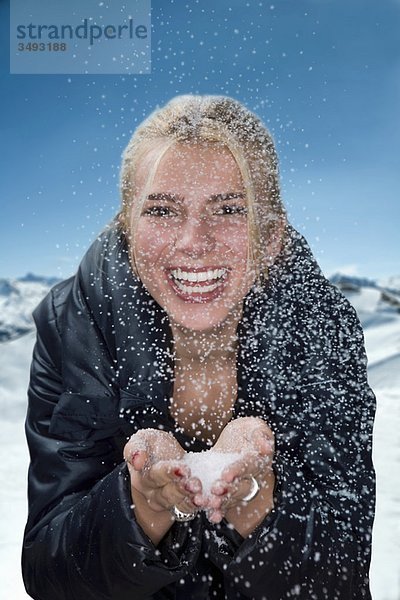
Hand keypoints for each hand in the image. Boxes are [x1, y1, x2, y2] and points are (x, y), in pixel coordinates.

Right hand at [123, 429, 201, 543]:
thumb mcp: (142, 440)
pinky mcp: (182, 504)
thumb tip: (138, 460)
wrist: (164, 456)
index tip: (183, 468)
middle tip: (195, 483)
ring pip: (178, 503)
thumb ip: (135, 448)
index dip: (168, 473)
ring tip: (201, 492)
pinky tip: (206, 500)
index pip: (154, 476)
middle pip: (167, 494)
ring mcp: (168, 501)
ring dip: (190, 498)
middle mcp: (154, 493)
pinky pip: (188, 509)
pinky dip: (197, 505)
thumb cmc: (152, 446)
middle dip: (182, 488)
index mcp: (143, 477)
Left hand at [201, 417, 274, 528]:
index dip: (238, 471)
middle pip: (241, 487)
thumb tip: (266, 448)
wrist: (238, 439)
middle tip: (216, 491)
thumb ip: (261, 435)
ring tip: (211, 504)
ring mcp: (237, 486)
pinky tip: (211, 515)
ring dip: (222, 503)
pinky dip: (217, 511)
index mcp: (257, 461)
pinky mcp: (225, 491)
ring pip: (232, 498)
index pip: (248, 466)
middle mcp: (249, 477)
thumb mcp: (255, 427)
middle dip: (229, 490)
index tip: (226, 475)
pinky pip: (223, 503)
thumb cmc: (248, 432)